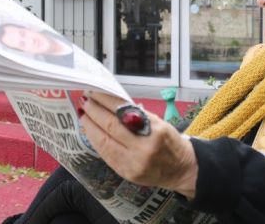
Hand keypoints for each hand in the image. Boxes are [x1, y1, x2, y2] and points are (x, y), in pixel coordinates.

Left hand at [79, 91, 197, 198]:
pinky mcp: (126, 173)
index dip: (105, 100)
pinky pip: (106, 155)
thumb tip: (111, 101)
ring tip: (83, 114)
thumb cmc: (170, 142)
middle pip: (110, 126)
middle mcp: (143, 148)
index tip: (94, 91)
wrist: (181, 170)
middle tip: (85, 100)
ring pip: (104, 142)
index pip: (123, 112)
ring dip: (90, 126)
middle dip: (94, 111)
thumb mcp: (159, 123)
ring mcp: (133, 163)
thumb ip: (136, 115)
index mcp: (154, 131)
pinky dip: (95, 141)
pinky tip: (90, 131)